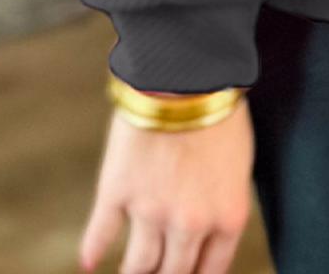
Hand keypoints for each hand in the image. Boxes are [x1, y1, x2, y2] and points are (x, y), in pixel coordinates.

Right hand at [80, 98, 254, 273]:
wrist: (188, 73)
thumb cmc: (221, 109)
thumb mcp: (239, 163)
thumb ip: (224, 201)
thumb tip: (209, 228)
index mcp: (226, 218)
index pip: (210, 271)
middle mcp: (190, 225)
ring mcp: (150, 211)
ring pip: (138, 266)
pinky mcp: (117, 191)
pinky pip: (101, 234)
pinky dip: (93, 250)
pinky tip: (89, 262)